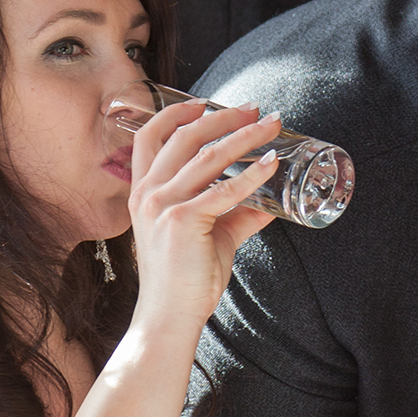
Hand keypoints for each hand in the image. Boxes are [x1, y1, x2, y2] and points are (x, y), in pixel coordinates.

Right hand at [127, 99, 282, 333]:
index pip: (151, 137)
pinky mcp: (183, 221)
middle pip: (185, 137)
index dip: (179, 113)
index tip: (207, 102)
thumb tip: (271, 203)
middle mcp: (149, 193)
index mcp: (145, 190)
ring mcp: (163, 206)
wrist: (171, 314)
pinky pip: (225, 190)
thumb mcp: (212, 234)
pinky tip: (272, 163)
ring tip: (272, 127)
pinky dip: (253, 174)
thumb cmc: (186, 276)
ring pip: (208, 157)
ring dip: (245, 136)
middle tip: (256, 109)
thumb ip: (237, 214)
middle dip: (224, 118)